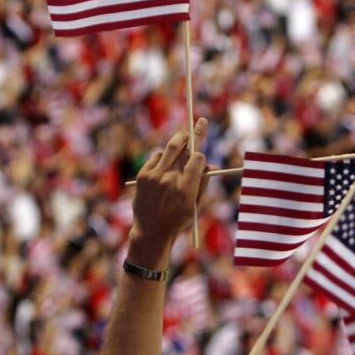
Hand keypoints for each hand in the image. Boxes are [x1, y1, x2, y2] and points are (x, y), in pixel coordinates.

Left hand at [129, 119, 207, 264]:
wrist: (150, 233)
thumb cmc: (177, 221)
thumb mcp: (195, 205)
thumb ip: (203, 183)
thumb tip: (212, 164)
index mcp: (186, 188)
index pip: (198, 158)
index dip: (201, 154)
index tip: (203, 150)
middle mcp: (170, 179)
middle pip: (184, 147)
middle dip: (195, 133)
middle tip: (200, 122)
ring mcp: (154, 176)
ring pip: (170, 149)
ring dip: (179, 143)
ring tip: (184, 139)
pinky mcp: (143, 176)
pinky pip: (156, 157)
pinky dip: (164, 157)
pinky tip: (166, 164)